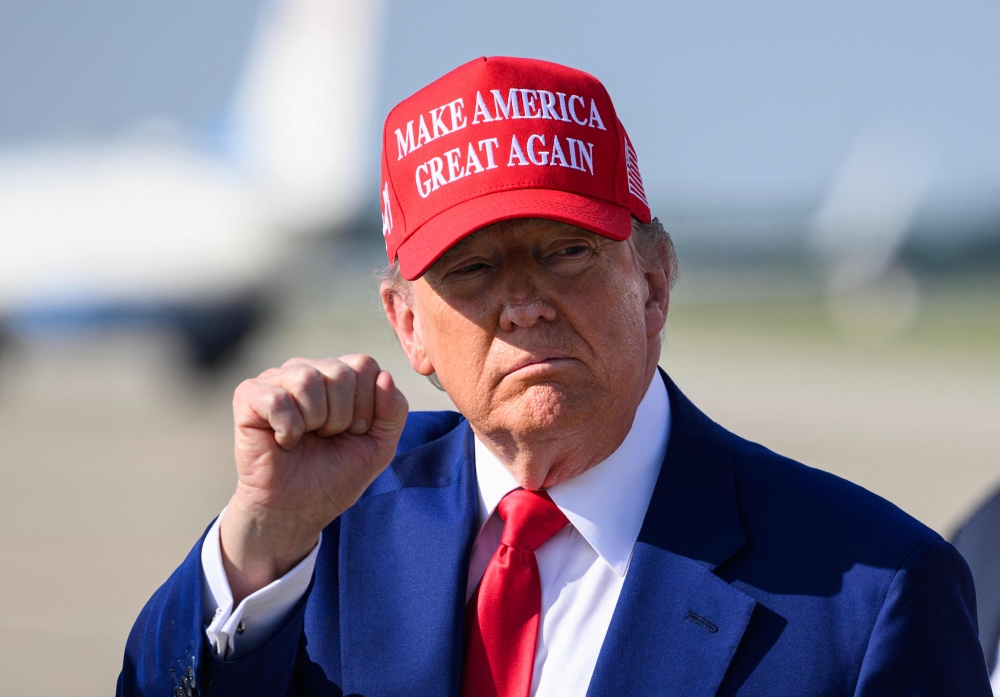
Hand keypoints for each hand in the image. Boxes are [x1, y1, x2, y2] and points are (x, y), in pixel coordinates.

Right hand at [220, 355, 407, 602]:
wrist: (297, 509)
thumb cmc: (335, 474)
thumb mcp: (379, 445)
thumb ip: (394, 410)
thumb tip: (384, 375)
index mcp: (339, 374)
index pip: (364, 365)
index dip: (366, 407)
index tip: (353, 431)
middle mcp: (308, 369)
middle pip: (340, 372)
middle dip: (342, 417)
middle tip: (327, 438)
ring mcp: (276, 379)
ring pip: (308, 379)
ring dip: (315, 422)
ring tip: (306, 438)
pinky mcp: (248, 396)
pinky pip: (277, 399)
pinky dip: (288, 429)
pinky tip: (283, 441)